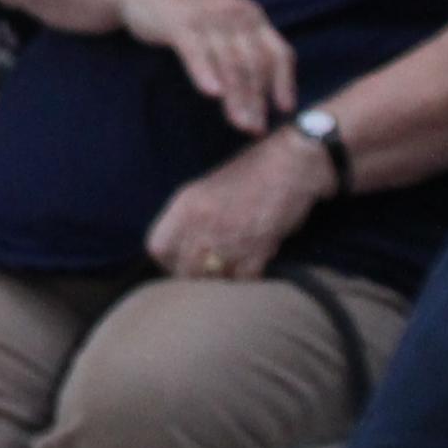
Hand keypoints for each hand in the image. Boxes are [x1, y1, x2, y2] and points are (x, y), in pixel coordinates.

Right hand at [115, 0, 301, 134]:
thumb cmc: (188, 14)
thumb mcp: (223, 26)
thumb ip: (243, 50)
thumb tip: (263, 95)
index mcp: (251, 16)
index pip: (278, 52)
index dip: (284, 82)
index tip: (284, 111)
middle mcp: (236, 14)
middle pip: (253, 64)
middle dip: (257, 100)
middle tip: (256, 130)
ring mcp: (208, 17)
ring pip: (229, 63)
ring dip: (236, 97)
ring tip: (240, 124)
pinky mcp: (180, 22)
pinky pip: (196, 51)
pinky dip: (205, 73)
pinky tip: (211, 94)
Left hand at [145, 132, 324, 282]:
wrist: (289, 166)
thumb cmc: (249, 170)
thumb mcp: (206, 186)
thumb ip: (190, 216)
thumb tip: (183, 246)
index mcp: (186, 204)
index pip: (157, 248)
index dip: (167, 260)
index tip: (177, 262)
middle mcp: (203, 224)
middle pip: (183, 271)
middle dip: (192, 275)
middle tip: (204, 271)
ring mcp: (230, 240)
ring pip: (212, 279)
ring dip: (218, 278)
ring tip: (225, 269)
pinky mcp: (258, 251)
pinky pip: (241, 281)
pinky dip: (244, 278)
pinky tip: (247, 267)